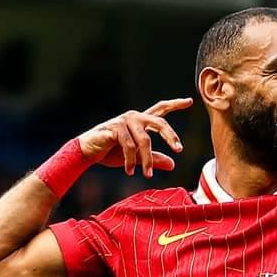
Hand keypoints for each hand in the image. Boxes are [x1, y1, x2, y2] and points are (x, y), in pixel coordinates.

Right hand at [78, 98, 192, 177]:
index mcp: (141, 122)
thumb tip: (173, 165)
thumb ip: (154, 159)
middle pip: (159, 123)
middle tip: (179, 149)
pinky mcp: (115, 128)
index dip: (175, 105)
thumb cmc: (111, 152)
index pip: (160, 110)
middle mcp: (134, 117)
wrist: (87, 151)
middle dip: (170, 136)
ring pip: (145, 141)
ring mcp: (125, 121)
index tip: (189, 101)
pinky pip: (129, 146)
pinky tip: (129, 171)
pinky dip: (131, 161)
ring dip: (147, 160)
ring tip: (147, 175)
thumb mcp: (136, 158)